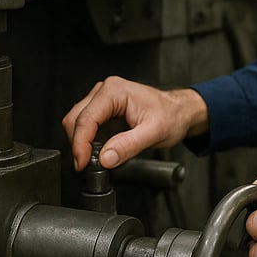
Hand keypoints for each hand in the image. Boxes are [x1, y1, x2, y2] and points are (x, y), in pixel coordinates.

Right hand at [61, 75, 208, 170]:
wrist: (180, 112)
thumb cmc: (172, 115)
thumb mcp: (154, 133)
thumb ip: (128, 146)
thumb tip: (105, 158)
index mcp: (114, 91)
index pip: (86, 119)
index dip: (80, 144)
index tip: (81, 163)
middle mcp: (105, 91)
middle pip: (75, 120)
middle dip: (79, 145)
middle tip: (88, 165)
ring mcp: (102, 100)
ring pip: (77, 123)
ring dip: (82, 143)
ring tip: (97, 159)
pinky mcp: (103, 110)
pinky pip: (86, 127)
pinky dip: (88, 142)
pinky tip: (101, 150)